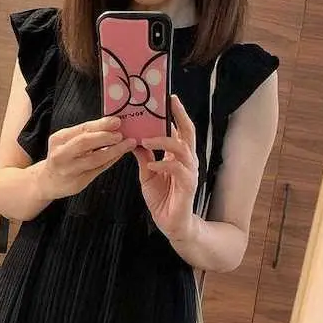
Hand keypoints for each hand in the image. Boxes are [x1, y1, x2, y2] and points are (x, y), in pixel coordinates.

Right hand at [38, 117, 135, 198]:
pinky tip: (119, 155)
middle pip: (85, 142)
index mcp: (59, 139)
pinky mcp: (78, 182)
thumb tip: (111, 124)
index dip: (101, 124)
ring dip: (114, 150)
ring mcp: (69, 170)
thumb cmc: (62, 157)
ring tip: (127, 144)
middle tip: (121, 134)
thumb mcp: (66, 141)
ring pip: (94, 158)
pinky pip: (98, 170)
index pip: (82, 129)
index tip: (116, 121)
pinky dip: (111, 161)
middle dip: (106, 137)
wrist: (48, 181)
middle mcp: (61, 154)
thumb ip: (85, 134)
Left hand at [133, 95, 198, 239]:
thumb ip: (144, 156)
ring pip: (181, 149)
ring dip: (163, 141)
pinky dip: (164, 164)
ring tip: (146, 140)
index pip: (180, 130)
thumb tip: (133, 139)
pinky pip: (177, 169)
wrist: (171, 224)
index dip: (176, 114)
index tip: (169, 98)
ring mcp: (189, 172)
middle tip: (169, 103)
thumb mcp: (147, 173)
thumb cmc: (162, 198)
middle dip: (180, 116)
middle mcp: (187, 160)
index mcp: (178, 155)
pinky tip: (152, 164)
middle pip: (188, 133)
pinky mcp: (187, 185)